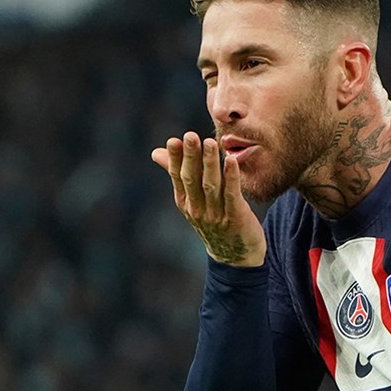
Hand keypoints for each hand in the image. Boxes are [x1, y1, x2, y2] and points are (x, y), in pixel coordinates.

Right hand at [151, 131, 266, 266]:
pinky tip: (231, 160)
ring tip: (209, 143)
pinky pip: (232, 195)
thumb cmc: (213, 220)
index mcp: (185, 201)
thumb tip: (156, 152)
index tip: (173, 140)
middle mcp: (197, 208)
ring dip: (209, 163)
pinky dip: (231, 178)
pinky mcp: (235, 218)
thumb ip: (177, 173)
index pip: (177, 176)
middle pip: (191, 179)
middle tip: (190, 136)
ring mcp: (215, 215)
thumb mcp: (192, 199)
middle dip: (190, 157)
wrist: (234, 255)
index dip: (175, 158)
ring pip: (211, 185)